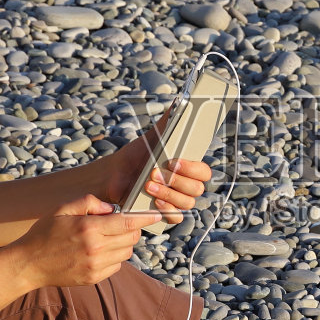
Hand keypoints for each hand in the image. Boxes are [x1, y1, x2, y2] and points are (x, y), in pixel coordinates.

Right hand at [11, 194, 162, 289]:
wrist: (29, 264)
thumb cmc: (45, 232)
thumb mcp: (63, 209)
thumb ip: (89, 202)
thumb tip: (112, 208)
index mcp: (89, 228)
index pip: (128, 222)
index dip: (145, 217)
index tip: (156, 214)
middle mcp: (95, 248)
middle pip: (131, 237)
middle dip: (132, 228)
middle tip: (120, 223)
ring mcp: (95, 266)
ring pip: (127, 252)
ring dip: (123, 243)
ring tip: (106, 238)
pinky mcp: (94, 278)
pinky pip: (117, 266)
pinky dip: (114, 258)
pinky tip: (99, 252)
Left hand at [103, 108, 214, 223]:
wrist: (115, 176)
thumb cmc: (137, 156)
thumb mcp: (152, 137)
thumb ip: (168, 122)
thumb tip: (179, 102)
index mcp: (188, 168)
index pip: (204, 171)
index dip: (193, 168)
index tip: (174, 160)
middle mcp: (186, 185)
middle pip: (197, 189)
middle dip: (177, 181)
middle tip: (156, 172)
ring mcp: (177, 201)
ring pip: (187, 203)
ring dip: (168, 194)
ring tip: (149, 185)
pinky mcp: (165, 213)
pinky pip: (176, 217)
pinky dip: (167, 210)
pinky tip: (154, 202)